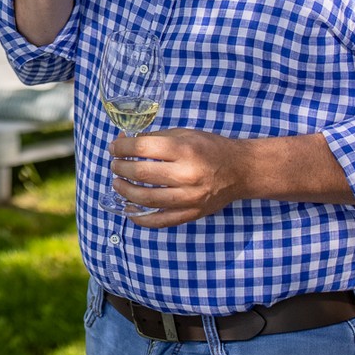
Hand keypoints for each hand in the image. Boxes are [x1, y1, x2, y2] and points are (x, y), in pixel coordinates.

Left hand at [106, 129, 249, 227]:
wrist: (240, 170)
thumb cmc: (210, 148)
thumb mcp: (184, 134)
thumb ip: (154, 138)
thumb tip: (124, 143)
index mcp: (184, 150)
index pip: (142, 148)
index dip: (121, 148)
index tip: (114, 148)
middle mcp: (186, 175)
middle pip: (141, 174)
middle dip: (120, 168)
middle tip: (115, 165)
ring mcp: (189, 198)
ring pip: (145, 199)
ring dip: (125, 191)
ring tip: (118, 183)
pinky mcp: (191, 214)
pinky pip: (159, 220)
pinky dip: (140, 217)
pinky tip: (129, 209)